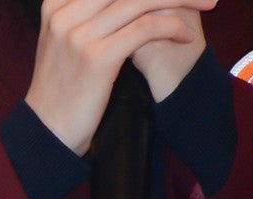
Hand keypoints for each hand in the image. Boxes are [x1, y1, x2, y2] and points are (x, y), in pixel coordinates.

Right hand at [25, 0, 215, 152]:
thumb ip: (85, 13)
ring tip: (206, 4)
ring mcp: (78, 35)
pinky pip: (146, 28)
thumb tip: (127, 2)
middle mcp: (64, 14)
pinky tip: (185, 36)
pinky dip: (173, 27)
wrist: (47, 131)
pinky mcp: (96, 57)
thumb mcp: (63, 42)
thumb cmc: (62, 88)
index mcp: (56, 5)